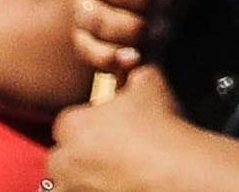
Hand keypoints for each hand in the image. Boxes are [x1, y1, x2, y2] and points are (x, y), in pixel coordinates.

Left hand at [46, 64, 199, 191]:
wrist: (176, 172)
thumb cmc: (161, 128)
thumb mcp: (149, 82)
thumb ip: (133, 70)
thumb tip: (132, 58)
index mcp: (72, 126)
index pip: (67, 124)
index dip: (89, 126)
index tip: (107, 130)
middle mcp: (63, 161)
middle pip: (62, 158)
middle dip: (80, 157)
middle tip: (110, 155)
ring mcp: (71, 190)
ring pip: (65, 185)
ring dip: (81, 180)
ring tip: (111, 176)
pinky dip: (92, 191)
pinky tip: (118, 185)